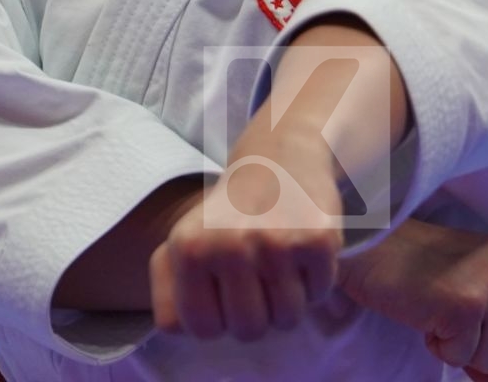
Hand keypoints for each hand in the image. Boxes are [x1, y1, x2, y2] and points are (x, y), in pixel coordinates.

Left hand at [149, 129, 343, 341]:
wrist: (280, 155)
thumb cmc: (228, 213)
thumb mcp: (183, 242)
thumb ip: (169, 294)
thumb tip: (179, 332)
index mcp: (188, 249)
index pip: (202, 330)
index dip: (219, 320)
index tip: (225, 291)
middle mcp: (229, 244)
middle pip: (248, 331)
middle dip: (257, 314)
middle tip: (258, 278)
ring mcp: (276, 242)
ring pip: (286, 319)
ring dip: (288, 301)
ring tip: (280, 265)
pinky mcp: (317, 239)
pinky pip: (318, 295)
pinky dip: (315, 281)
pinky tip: (302, 251)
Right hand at [336, 219, 487, 379]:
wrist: (374, 244)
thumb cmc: (422, 266)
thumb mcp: (477, 283)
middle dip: (487, 347)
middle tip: (456, 315)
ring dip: (461, 347)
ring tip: (440, 311)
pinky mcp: (465, 306)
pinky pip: (462, 358)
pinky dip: (439, 346)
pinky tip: (426, 313)